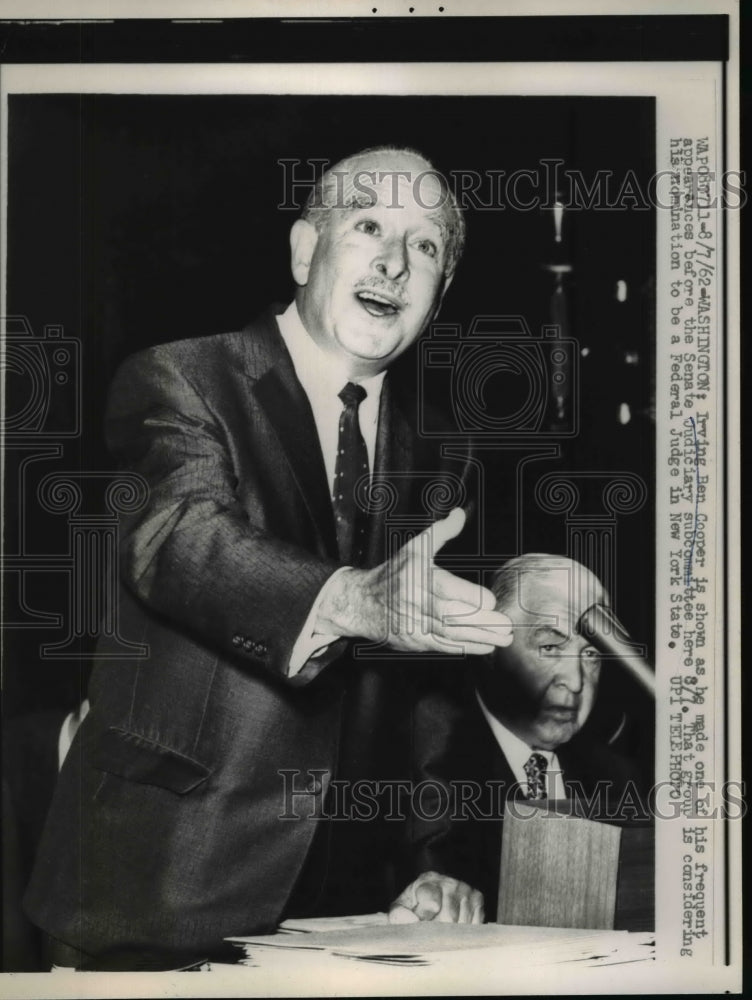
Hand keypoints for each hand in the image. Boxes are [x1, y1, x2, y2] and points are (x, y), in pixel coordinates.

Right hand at [316, 508, 512, 654]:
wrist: (361, 602)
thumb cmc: (393, 573)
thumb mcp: (415, 547)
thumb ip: (441, 531)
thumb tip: (460, 513)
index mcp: (420, 577)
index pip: (452, 591)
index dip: (475, 598)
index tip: (492, 601)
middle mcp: (417, 602)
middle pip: (454, 615)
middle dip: (484, 623)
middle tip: (507, 626)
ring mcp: (414, 624)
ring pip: (451, 634)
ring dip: (481, 639)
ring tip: (503, 639)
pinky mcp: (413, 641)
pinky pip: (443, 647)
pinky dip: (465, 648)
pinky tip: (485, 647)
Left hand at [388, 872, 483, 923]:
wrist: (435, 896)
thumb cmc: (416, 905)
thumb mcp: (401, 907)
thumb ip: (398, 914)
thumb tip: (412, 920)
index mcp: (428, 880)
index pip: (432, 901)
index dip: (427, 918)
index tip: (423, 924)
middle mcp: (449, 882)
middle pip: (449, 916)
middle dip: (439, 929)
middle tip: (432, 931)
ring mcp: (466, 889)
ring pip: (463, 923)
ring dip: (452, 933)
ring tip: (443, 929)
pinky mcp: (478, 899)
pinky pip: (475, 924)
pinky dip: (465, 932)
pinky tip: (455, 927)